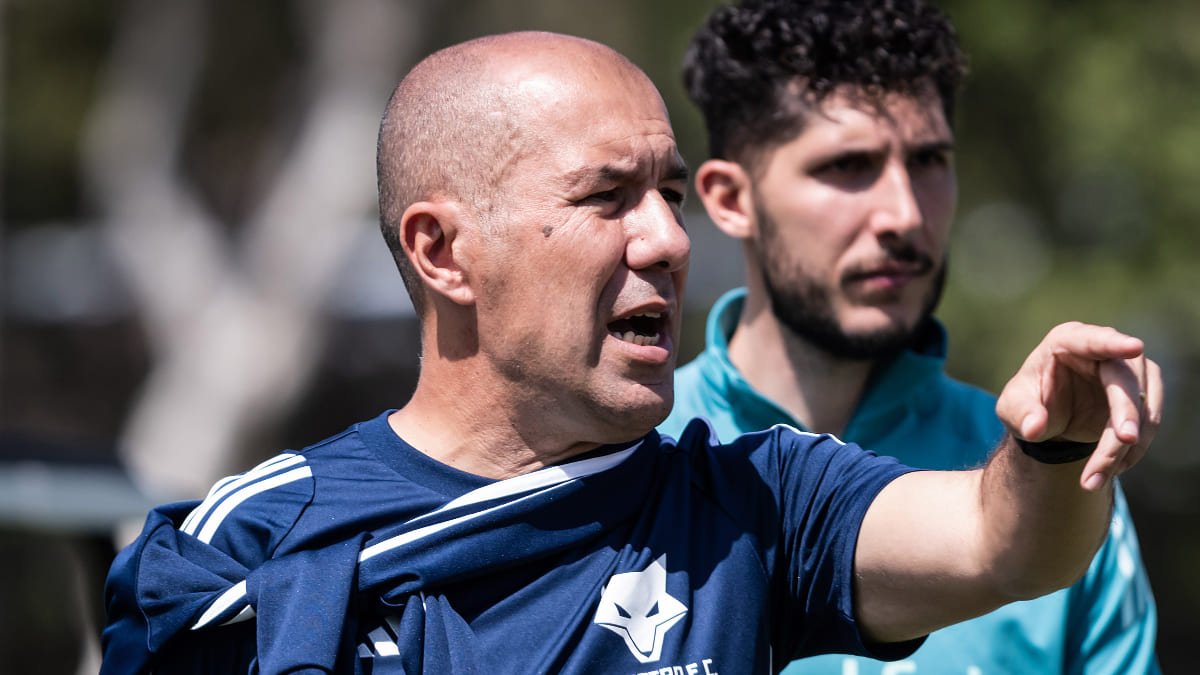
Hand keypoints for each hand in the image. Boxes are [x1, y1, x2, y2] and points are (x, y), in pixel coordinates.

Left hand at [995, 322, 1162, 491]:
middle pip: (1124, 379)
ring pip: (1142, 405)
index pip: (1092, 339)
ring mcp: (1128, 370)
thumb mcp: (1013, 410)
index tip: (1134, 347)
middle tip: (1125, 440)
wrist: (1049, 420)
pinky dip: (1132, 451)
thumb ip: (1022, 416)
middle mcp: (1102, 351)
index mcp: (1066, 342)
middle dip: (1126, 411)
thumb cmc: (1028, 404)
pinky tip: (1109, 470)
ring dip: (1126, 444)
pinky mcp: (1143, 392)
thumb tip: (1034, 426)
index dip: (1113, 343)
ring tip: (1093, 478)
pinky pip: (1149, 423)